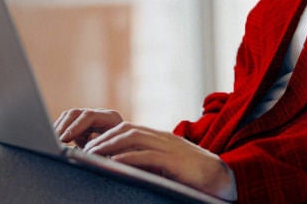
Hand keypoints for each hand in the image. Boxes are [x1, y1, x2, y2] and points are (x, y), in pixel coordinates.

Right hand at [53, 107, 123, 148]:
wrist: (128, 154)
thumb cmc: (123, 154)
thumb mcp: (115, 150)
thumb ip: (103, 143)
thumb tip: (90, 136)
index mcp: (111, 118)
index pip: (89, 116)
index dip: (75, 127)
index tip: (65, 138)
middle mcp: (100, 115)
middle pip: (77, 113)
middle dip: (64, 126)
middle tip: (55, 138)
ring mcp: (91, 119)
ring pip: (70, 116)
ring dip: (59, 127)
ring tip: (52, 139)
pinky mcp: (83, 125)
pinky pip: (68, 123)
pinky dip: (60, 130)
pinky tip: (54, 138)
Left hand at [84, 122, 234, 198]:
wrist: (221, 177)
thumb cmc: (191, 174)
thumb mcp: (165, 164)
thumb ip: (146, 160)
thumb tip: (121, 166)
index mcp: (157, 137)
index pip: (126, 129)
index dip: (106, 135)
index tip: (88, 144)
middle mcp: (160, 137)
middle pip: (125, 130)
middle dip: (103, 138)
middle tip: (84, 148)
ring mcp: (168, 147)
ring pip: (133, 138)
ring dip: (110, 145)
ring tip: (94, 154)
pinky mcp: (174, 160)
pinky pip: (148, 156)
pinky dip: (129, 158)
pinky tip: (115, 163)